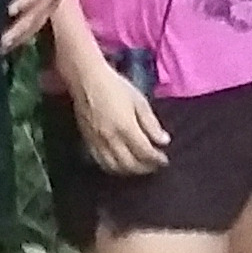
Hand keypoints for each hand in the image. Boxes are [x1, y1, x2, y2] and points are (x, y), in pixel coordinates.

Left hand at [3, 0, 84, 53]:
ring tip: (1, 48)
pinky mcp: (51, 4)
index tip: (11, 10)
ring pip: (41, 19)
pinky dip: (25, 35)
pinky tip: (9, 46)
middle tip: (2, 40)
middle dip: (22, 26)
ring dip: (22, 35)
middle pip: (41, 8)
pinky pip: (39, 21)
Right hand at [74, 61, 171, 175]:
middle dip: (145, 168)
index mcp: (126, 128)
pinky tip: (121, 164)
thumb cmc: (116, 87)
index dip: (157, 159)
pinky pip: (101, 163)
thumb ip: (151, 123)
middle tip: (154, 165)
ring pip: (115, 168)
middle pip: (131, 164)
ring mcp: (98, 143)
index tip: (164, 160)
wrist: (87, 81)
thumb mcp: (139, 101)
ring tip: (140, 166)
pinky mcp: (88, 142)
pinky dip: (114, 168)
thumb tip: (164, 141)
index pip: (145, 152)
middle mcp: (111, 139)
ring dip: (130, 171)